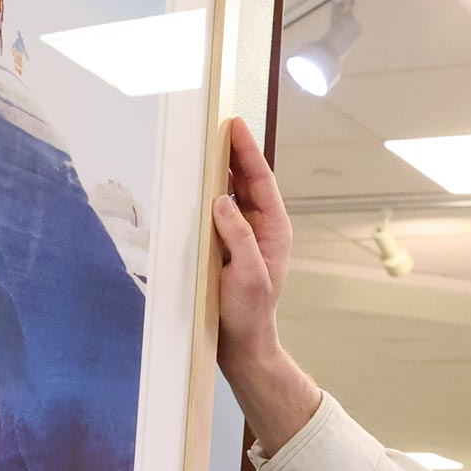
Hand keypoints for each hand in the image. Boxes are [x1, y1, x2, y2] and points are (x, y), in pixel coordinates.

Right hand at [211, 116, 290, 369]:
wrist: (243, 344)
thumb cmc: (249, 313)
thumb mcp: (248, 274)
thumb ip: (238, 236)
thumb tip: (221, 200)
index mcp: (273, 229)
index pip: (260, 181)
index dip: (247, 152)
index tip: (235, 126)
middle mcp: (260, 228)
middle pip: (246, 181)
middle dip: (233, 152)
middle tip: (216, 126)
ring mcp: (243, 236)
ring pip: (232, 193)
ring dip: (220, 170)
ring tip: (205, 145)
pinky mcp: (226, 246)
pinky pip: (218, 213)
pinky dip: (208, 194)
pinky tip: (197, 183)